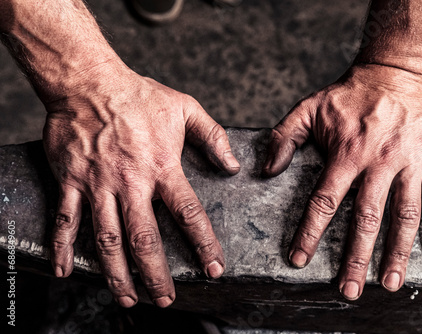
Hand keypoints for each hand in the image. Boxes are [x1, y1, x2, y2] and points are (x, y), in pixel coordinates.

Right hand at [44, 61, 239, 306]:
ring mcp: (99, 184)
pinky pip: (66, 220)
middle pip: (145, 239)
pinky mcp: (71, 182)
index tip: (213, 269)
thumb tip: (232, 166)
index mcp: (163, 167)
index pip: (189, 214)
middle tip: (164, 299)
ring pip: (108, 239)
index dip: (204, 244)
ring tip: (127, 299)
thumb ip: (213, 137)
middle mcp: (131, 183)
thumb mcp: (186, 108)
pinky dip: (63, 248)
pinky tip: (65, 271)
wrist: (89, 81)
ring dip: (117, 273)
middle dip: (156, 274)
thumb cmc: (139, 95)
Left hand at [262, 64, 421, 299]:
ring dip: (397, 252)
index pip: (324, 202)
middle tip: (349, 290)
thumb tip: (266, 169)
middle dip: (356, 258)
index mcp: (345, 154)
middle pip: (365, 219)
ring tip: (391, 283)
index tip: (299, 259)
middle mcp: (377, 163)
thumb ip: (284, 137)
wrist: (395, 72)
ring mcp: (408, 163)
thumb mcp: (308, 108)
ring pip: (404, 215)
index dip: (310, 233)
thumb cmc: (349, 93)